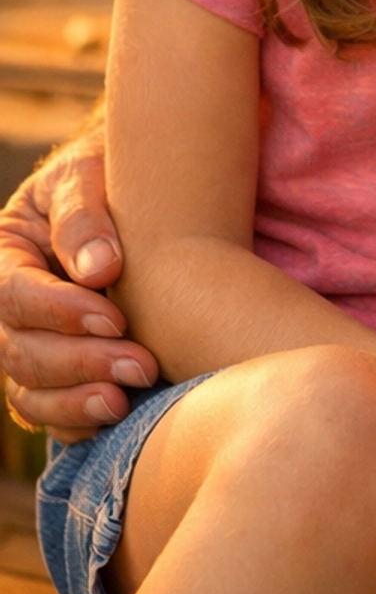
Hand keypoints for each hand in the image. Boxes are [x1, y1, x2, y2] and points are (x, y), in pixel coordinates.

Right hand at [0, 132, 158, 440]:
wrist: (144, 186)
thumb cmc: (111, 171)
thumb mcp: (89, 172)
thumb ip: (84, 215)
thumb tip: (99, 268)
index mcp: (7, 254)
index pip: (13, 295)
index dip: (58, 312)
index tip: (114, 318)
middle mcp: (11, 307)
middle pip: (21, 352)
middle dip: (79, 364)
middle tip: (141, 365)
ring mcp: (33, 343)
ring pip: (31, 393)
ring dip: (77, 403)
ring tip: (126, 401)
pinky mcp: (62, 373)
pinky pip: (52, 414)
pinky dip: (78, 423)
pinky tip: (118, 417)